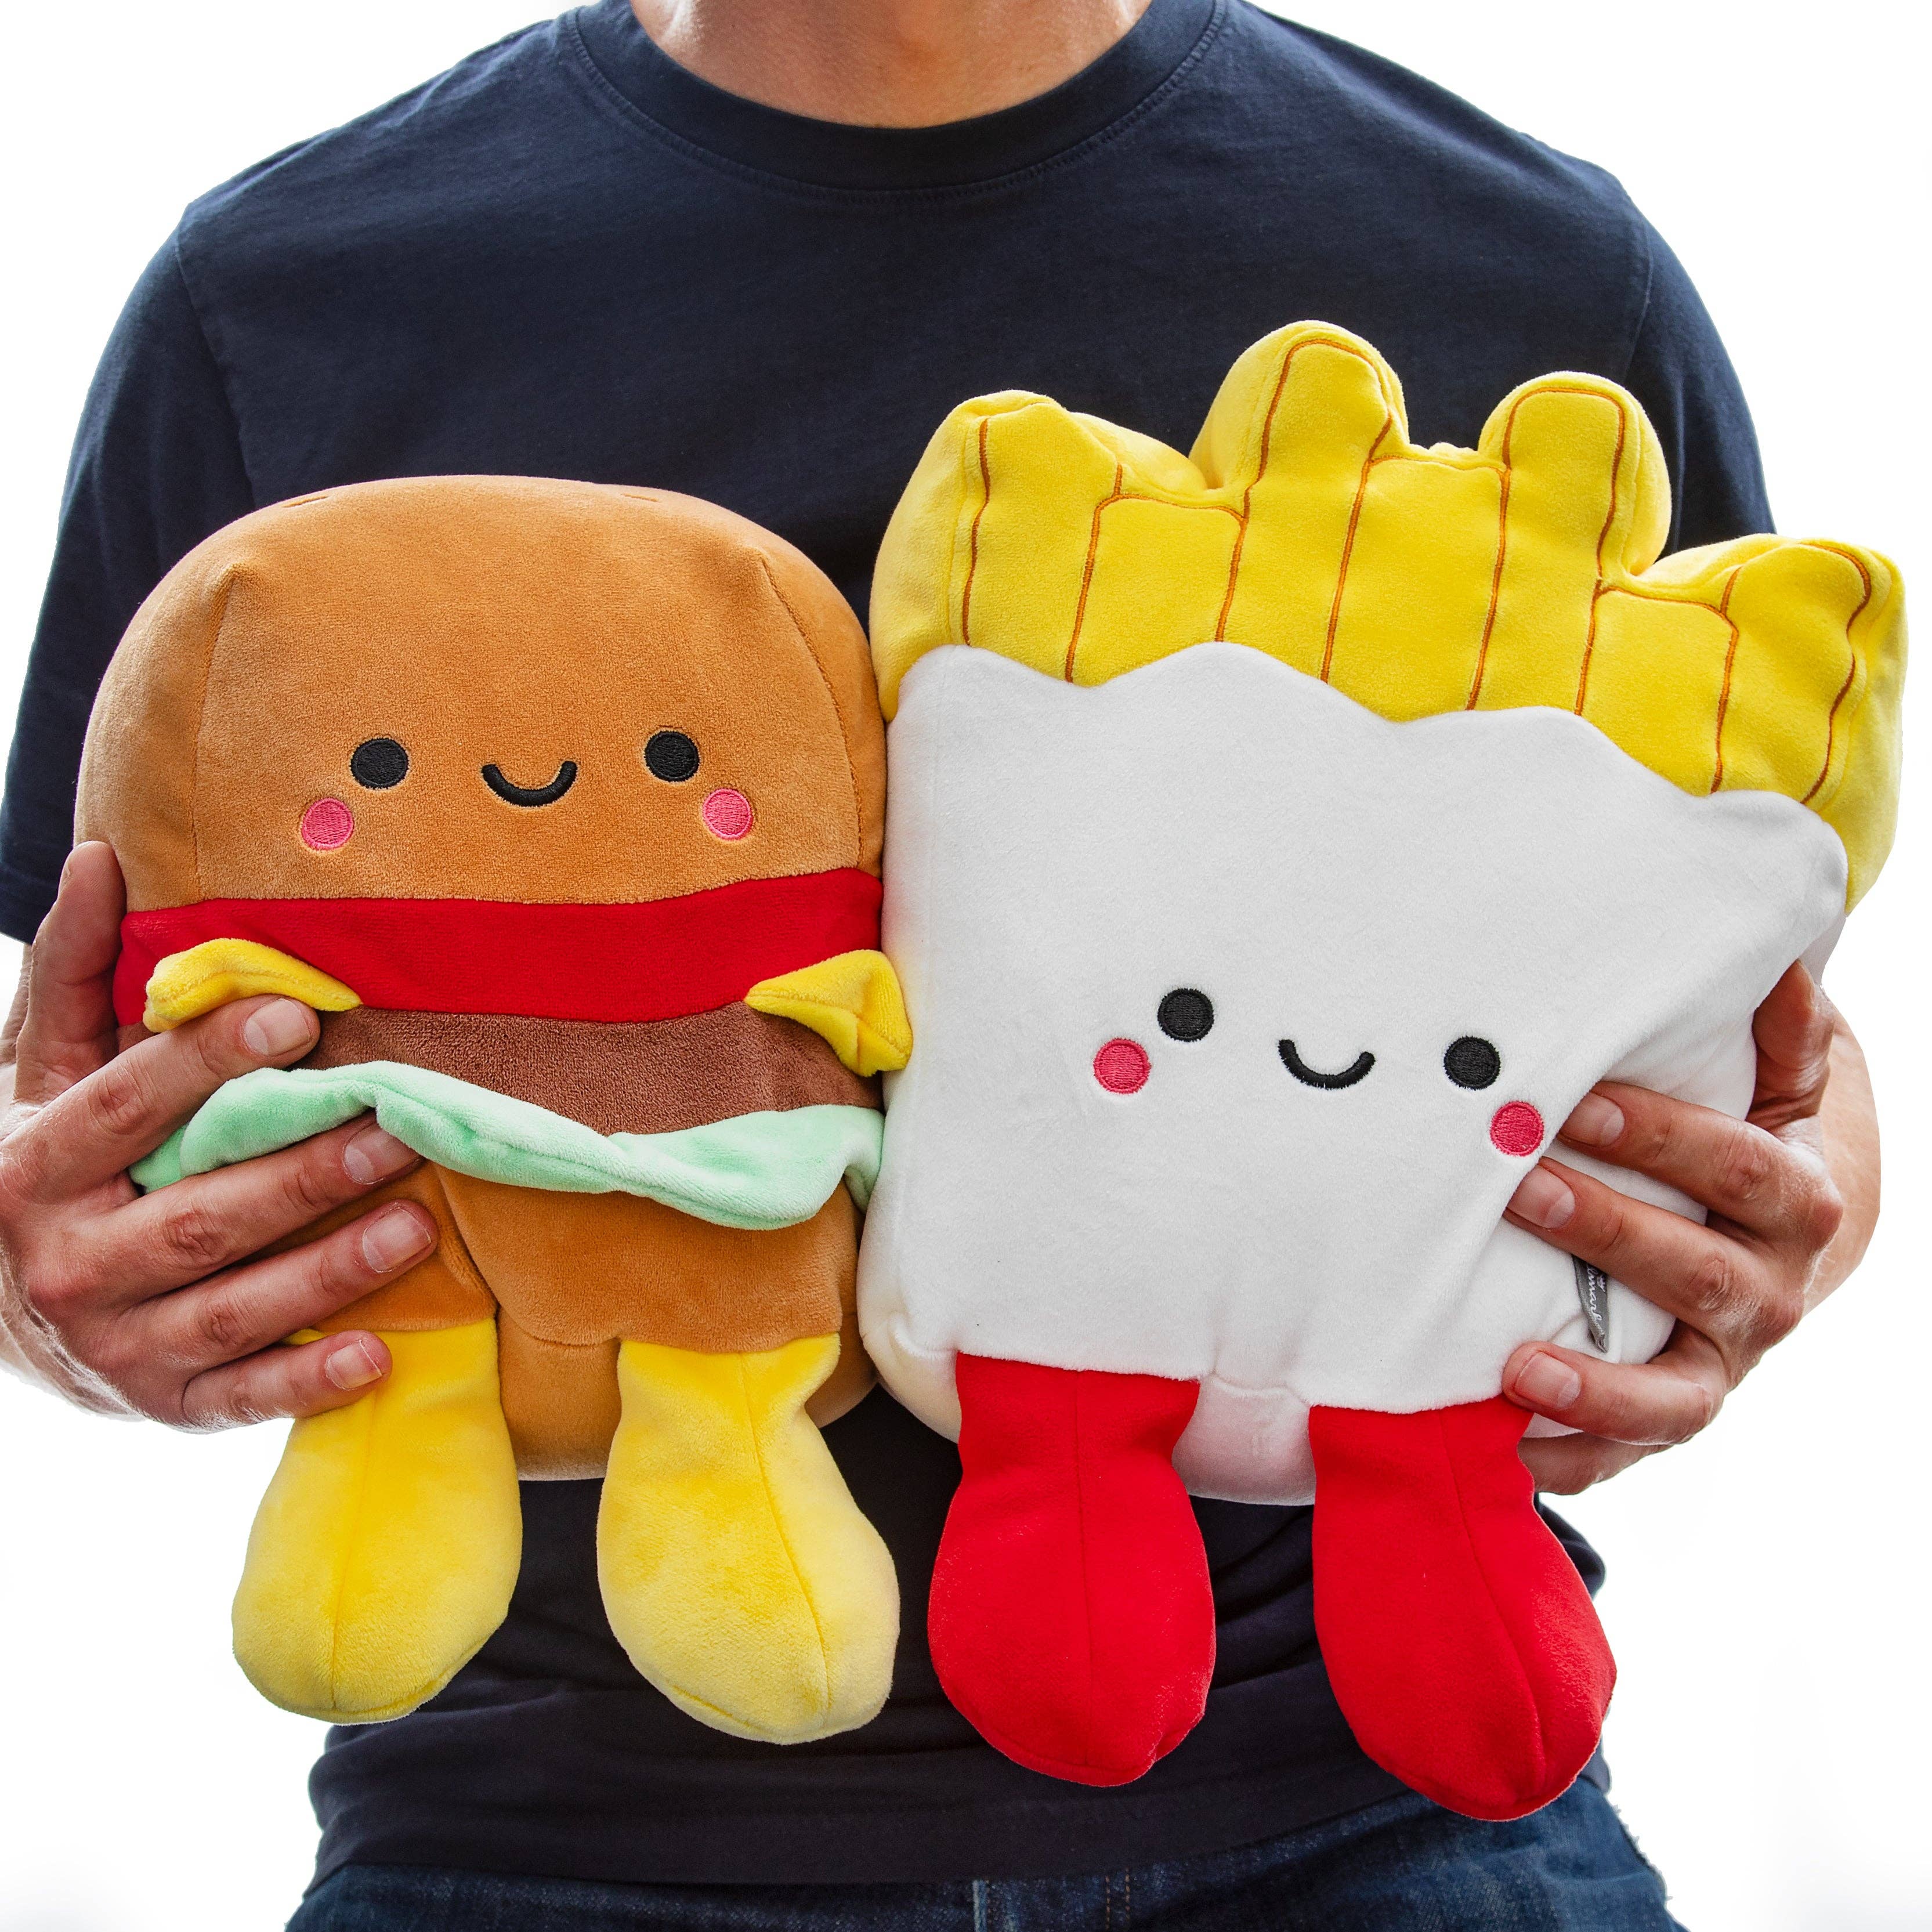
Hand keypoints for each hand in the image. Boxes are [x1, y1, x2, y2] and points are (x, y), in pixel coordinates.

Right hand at [0, 842, 438, 1426]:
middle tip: (399, 1125)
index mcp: (38, 1168)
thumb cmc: (44, 1162)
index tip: (297, 1017)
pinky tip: (378, 1357)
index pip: (129, 1107)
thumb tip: (102, 858)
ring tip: (415, 1224)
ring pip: (233, 1307)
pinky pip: (240, 1398)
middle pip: (201, 1215)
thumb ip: (77, 971)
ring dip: (329, 1271)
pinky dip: (307, 1383)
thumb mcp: (39, 1069)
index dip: (208, 1061)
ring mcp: (118, 1346)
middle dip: (303, 1172)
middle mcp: (73, 1264)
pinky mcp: (162, 1405)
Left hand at [1500, 962, 1875, 1492]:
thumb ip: (1778, 1025)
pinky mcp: (1669, 1412)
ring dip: (1595, 1380)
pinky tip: (1507, 1449)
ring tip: (1518, 1366)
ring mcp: (1719, 1362)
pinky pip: (1626, 1453)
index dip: (1663, 1135)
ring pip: (1673, 1390)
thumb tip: (1771, 951)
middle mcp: (1766, 1292)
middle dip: (1606, 1229)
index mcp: (1793, 1200)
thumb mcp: (1777, 1079)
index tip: (1578, 1103)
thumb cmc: (1742, 1139)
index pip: (1734, 1166)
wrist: (1769, 1241)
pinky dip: (1572, 1457)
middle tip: (1519, 1186)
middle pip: (1695, 1269)